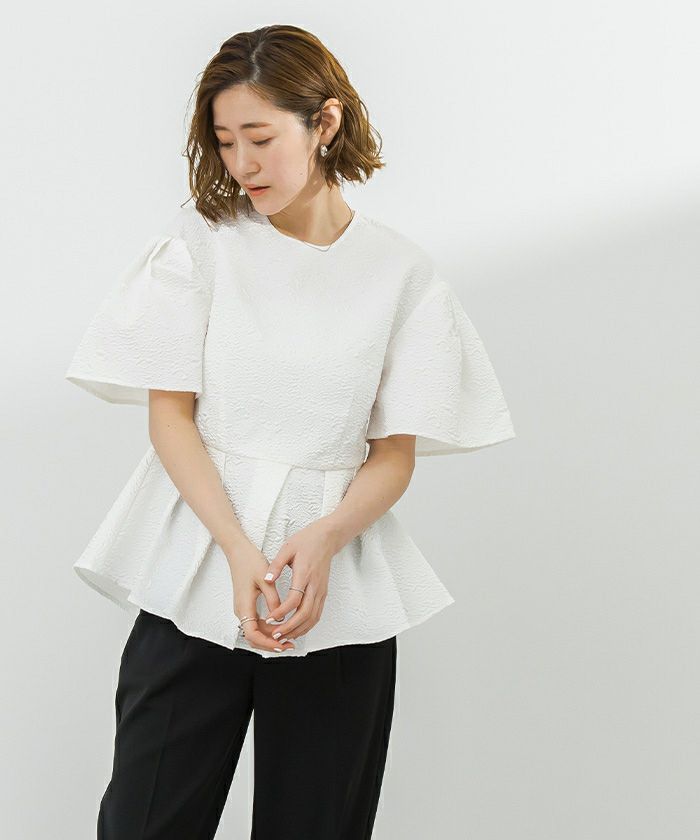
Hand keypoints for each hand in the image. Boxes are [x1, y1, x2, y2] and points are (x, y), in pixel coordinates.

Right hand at [226, 539, 295, 651]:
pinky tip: (281, 627)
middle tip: (289, 645)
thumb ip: (273, 599)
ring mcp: (243, 609)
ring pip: (256, 632)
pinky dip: (268, 629)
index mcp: (244, 606)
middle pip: (254, 637)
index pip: (252, 634)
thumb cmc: (250, 562)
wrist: (238, 552)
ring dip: (270, 637)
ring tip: (288, 639)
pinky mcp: (247, 605)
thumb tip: (280, 617)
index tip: (281, 644)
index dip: (267, 642)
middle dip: (271, 644)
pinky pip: (257, 623)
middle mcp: (241, 611)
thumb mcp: (265, 579)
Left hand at [262, 519, 338, 641]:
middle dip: (290, 627)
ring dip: (299, 630)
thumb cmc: (307, 541)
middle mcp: (315, 585)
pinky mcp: (323, 593)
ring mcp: (321, 590)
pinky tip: (297, 630)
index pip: (295, 599)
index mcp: (305, 574)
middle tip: (275, 635)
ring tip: (284, 637)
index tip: (270, 618)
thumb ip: (276, 565)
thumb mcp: (288, 548)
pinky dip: (307, 625)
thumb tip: (266, 579)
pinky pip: (317, 614)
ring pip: (313, 617)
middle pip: (305, 613)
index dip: (282, 612)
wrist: (327, 538)